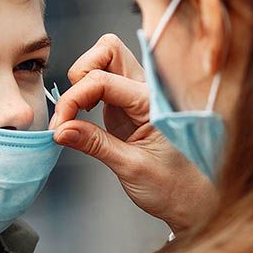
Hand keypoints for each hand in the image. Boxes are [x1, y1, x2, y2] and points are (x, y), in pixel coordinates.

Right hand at [49, 33, 216, 234]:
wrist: (193, 201)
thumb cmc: (174, 187)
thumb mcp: (132, 169)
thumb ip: (95, 145)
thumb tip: (61, 130)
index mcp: (153, 103)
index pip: (103, 80)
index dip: (74, 98)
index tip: (59, 127)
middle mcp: (148, 91)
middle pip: (109, 50)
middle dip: (81, 71)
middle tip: (70, 109)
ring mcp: (137, 96)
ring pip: (106, 60)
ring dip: (83, 79)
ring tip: (74, 115)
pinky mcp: (127, 106)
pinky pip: (103, 82)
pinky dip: (86, 92)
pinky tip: (80, 117)